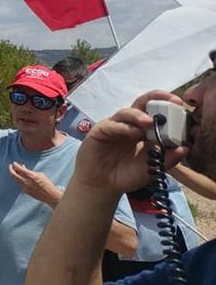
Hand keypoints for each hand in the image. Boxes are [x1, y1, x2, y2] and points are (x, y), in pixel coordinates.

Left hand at [9, 163, 61, 206]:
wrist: (50, 196)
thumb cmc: (47, 184)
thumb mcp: (40, 174)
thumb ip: (30, 171)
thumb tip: (22, 167)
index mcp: (31, 176)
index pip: (19, 169)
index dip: (15, 165)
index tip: (13, 163)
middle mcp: (26, 182)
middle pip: (13, 175)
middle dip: (11, 169)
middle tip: (10, 166)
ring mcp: (25, 187)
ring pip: (17, 180)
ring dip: (16, 174)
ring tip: (17, 170)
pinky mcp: (26, 192)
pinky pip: (21, 184)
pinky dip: (21, 179)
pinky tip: (23, 177)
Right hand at [73, 92, 189, 195]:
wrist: (103, 185)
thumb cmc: (127, 175)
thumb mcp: (152, 168)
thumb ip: (168, 159)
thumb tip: (185, 148)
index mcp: (144, 131)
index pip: (157, 113)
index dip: (168, 108)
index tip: (181, 106)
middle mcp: (129, 124)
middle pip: (142, 104)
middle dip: (156, 99)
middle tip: (171, 100)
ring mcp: (114, 126)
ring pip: (126, 112)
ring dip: (139, 115)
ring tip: (150, 121)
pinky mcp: (100, 131)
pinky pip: (112, 125)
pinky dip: (124, 127)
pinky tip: (134, 133)